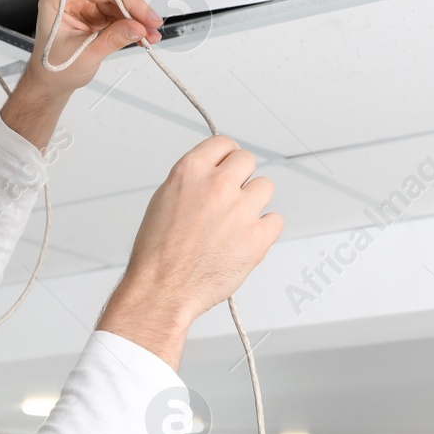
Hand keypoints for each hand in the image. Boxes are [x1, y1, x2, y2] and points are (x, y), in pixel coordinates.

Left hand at [20, 0, 163, 96]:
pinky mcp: (96, 15)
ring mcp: (85, 6)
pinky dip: (133, 24)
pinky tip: (144, 35)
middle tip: (151, 21)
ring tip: (151, 33)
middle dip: (133, 5)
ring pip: (117, 1)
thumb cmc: (54, 67)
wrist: (52, 82)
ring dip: (137, 17)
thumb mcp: (84, 55)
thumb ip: (112, 39)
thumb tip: (137, 27)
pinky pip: (119, 13)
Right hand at [98, 137, 282, 366]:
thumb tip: (214, 173)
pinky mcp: (257, 238)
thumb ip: (193, 181)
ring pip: (265, 187)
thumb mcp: (164, 200)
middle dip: (240, 177)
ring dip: (253, 203)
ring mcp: (240, 211)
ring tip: (234, 224)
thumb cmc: (158, 253)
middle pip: (247, 160)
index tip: (226, 168)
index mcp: (190, 172)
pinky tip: (244, 240)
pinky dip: (264, 230)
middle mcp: (217, 186)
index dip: (225, 157)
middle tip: (230, 198)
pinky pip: (276, 220)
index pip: (224, 143)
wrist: (163, 290)